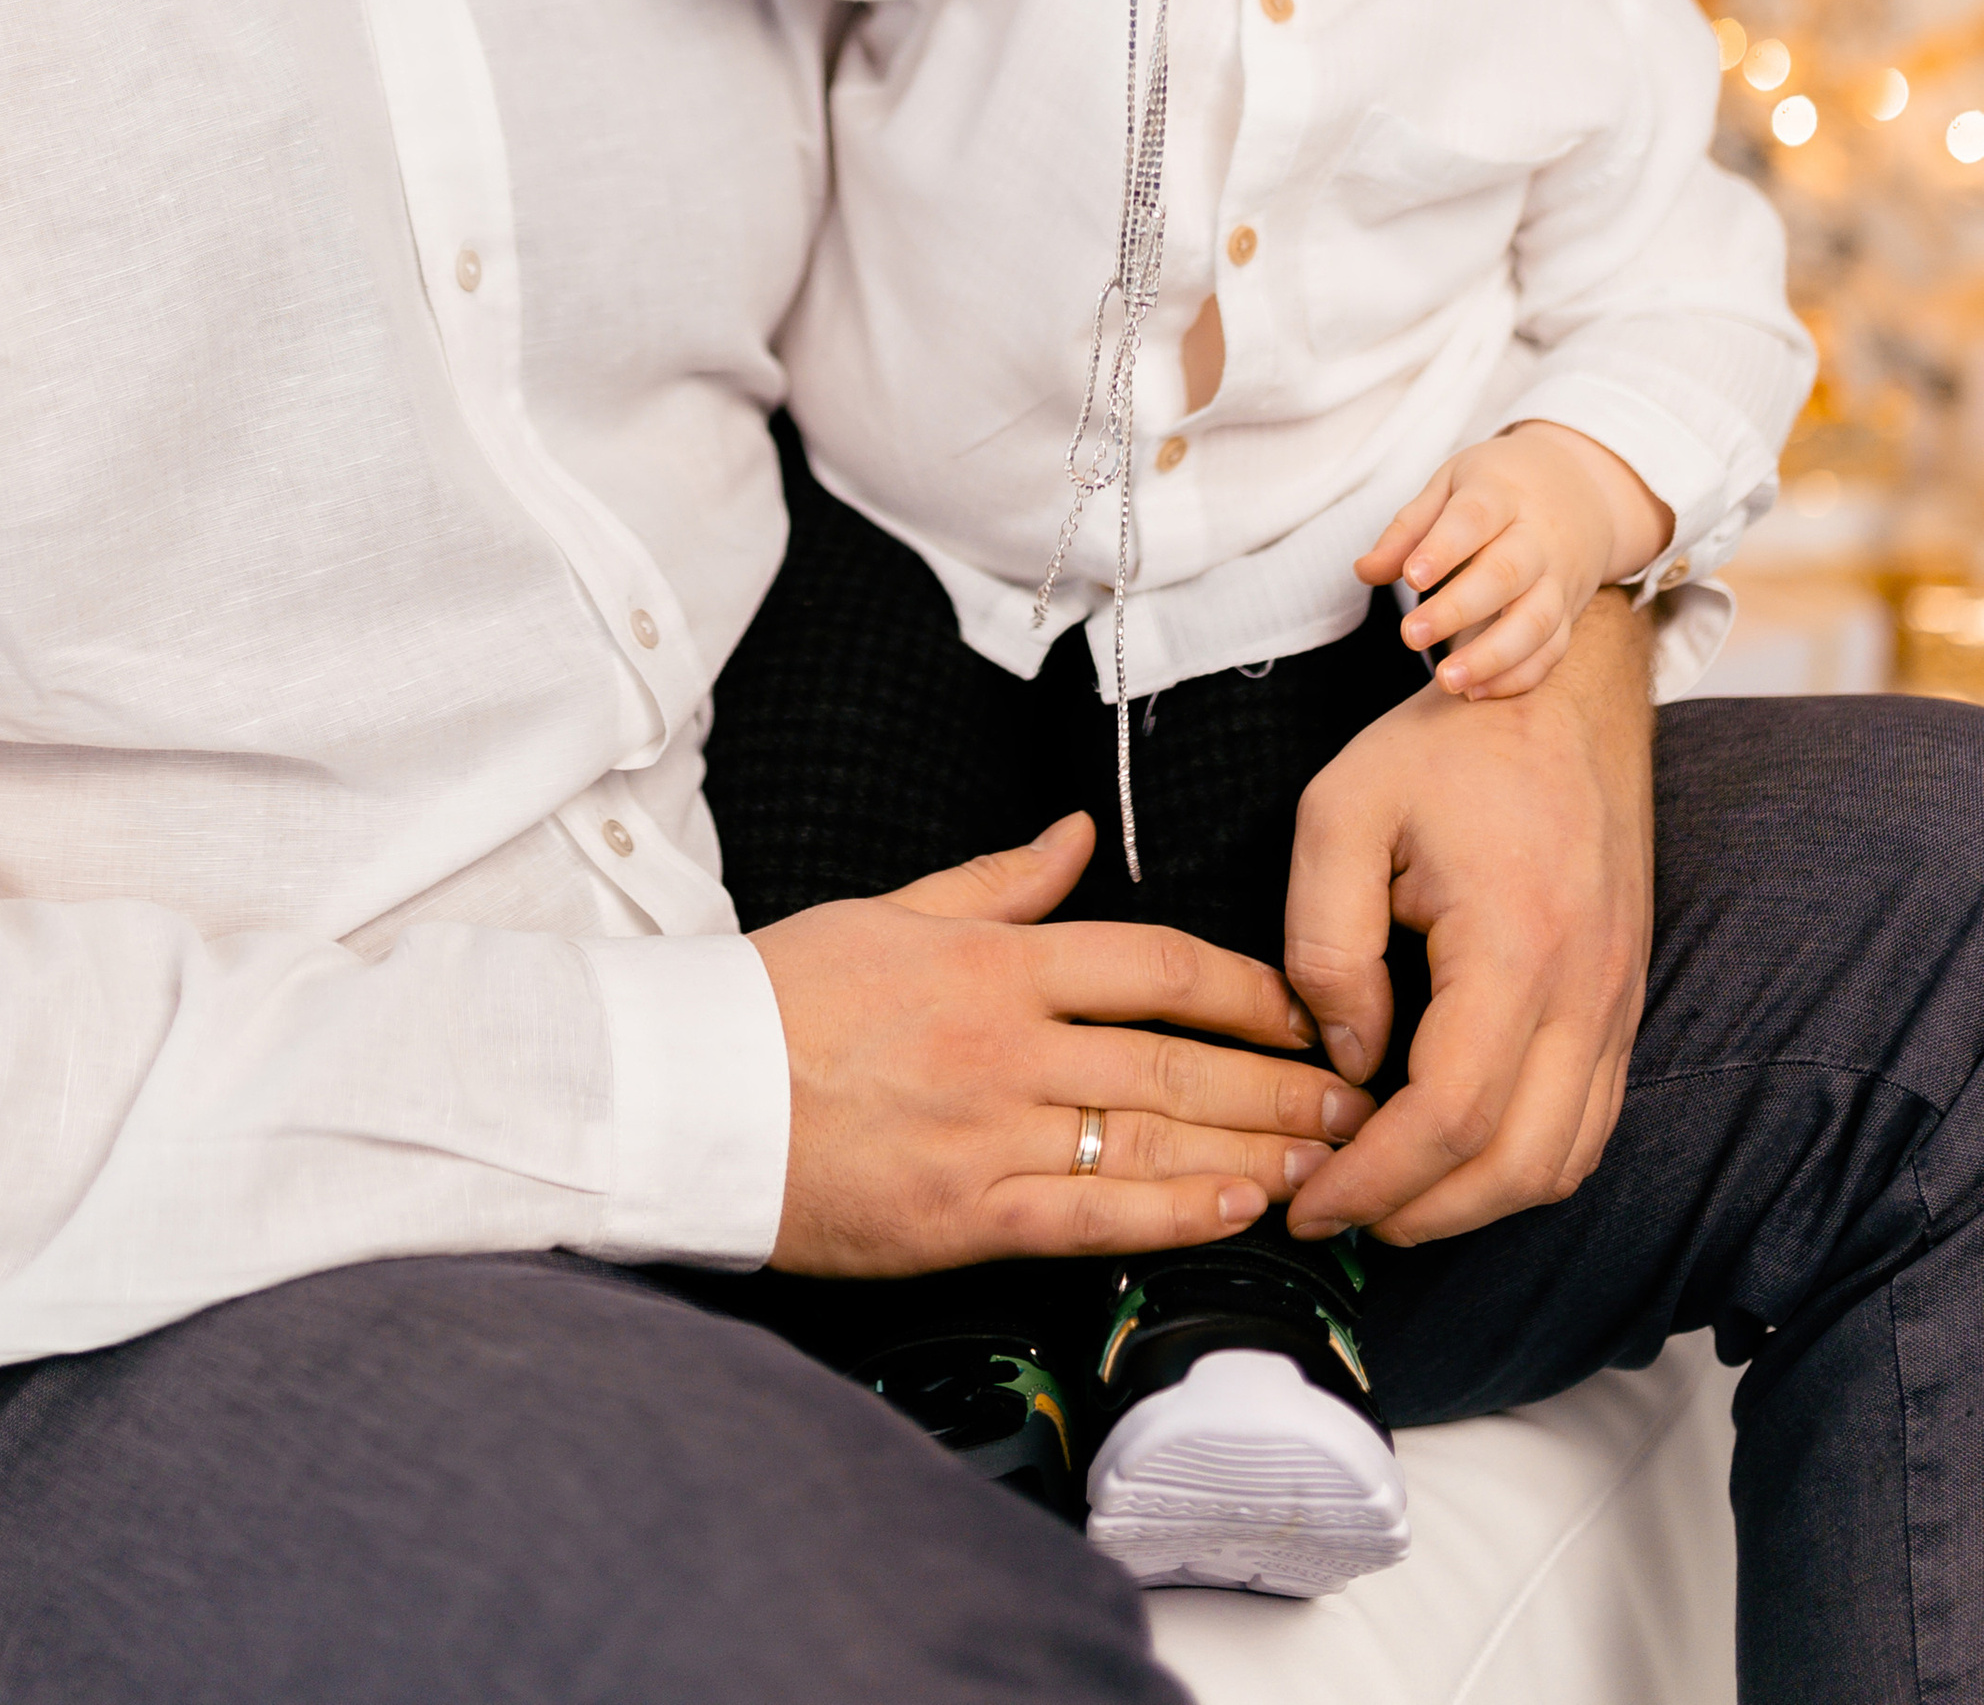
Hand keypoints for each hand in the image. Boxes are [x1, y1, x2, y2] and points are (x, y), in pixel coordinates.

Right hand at [753, 813, 1373, 1278]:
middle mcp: (1007, 1040)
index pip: (1156, 963)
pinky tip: (1240, 1213)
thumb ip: (998, 881)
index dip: (1250, 988)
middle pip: (1177, 1056)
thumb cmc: (782, 994)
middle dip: (1281, 1080)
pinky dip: (1173, 1213)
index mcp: (994, 959)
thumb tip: (1075, 834)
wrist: (688, 1090)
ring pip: (1151, 1135)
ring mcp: (989, 1129)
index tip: (1309, 1008)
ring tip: (1329, 1160)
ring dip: (1253, 1149)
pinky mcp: (963, 1213)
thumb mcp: (892, 910)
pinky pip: (1090, 1212)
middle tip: (1358, 1099)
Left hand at [1281, 590, 1655, 1248]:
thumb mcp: (1341, 811)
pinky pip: (1589, 1123)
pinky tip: (1453, 1151)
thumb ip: (1326, 942)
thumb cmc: (1449, 744)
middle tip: (1337, 1213)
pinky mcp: (1623, 1003)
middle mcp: (1587, 993)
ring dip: (1475, 1202)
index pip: (1448, 1117)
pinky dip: (1524, 1163)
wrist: (1565, 694)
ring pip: (1563, 1161)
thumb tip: (1346, 1058)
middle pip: (1516, 1168)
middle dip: (1419, 1215)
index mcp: (1516, 946)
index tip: (1308, 1203)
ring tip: (1387, 1194)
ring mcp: (1618, 1004)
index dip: (1373, 1181)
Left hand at [1358, 422, 1675, 698]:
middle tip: (1409, 636)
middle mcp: (1538, 537)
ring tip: (1445, 682)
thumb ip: (1408, 529)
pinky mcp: (1570, 612)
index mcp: (1502, 494)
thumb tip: (1364, 571)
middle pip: (1506, 574)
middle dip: (1457, 610)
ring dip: (1491, 657)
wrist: (1585, 488)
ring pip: (1535, 621)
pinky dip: (1519, 676)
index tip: (1412, 577)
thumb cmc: (1501, 487)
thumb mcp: (1451, 485)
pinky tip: (1477, 693)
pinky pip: (1553, 649)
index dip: (1444, 548)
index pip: (1475, 518)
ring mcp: (1559, 578)